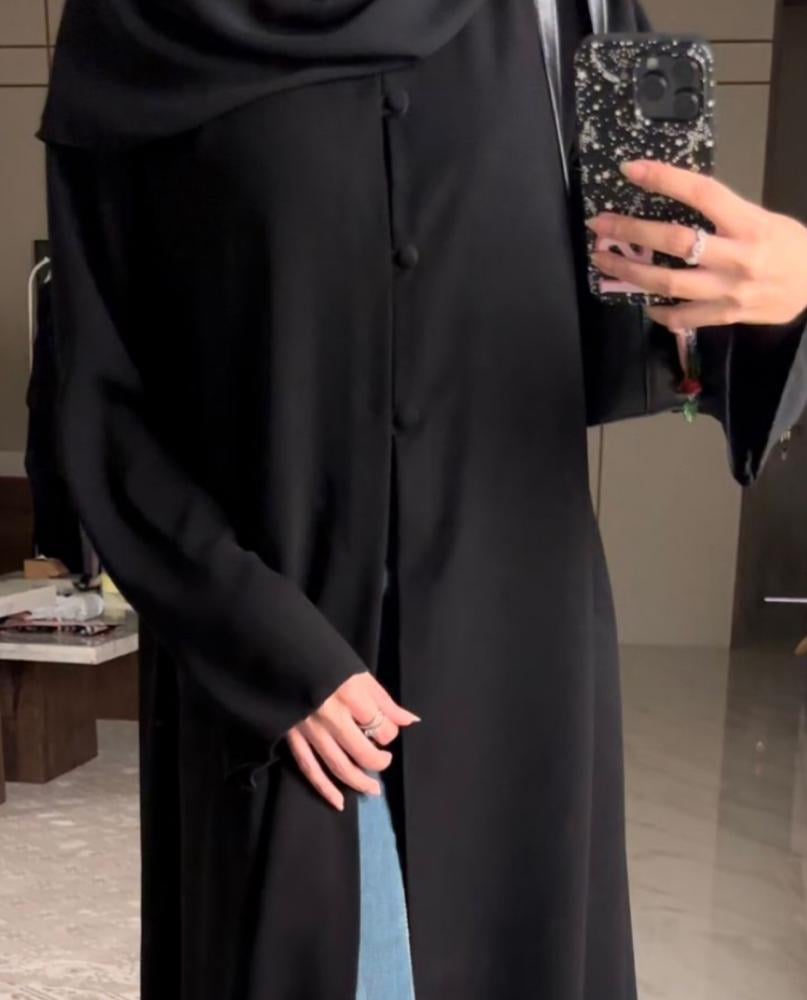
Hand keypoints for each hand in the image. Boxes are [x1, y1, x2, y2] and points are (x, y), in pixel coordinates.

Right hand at [286, 671, 420, 811]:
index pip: (381, 728)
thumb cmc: (327, 660)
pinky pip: (309, 768)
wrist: (284, 653)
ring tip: (373, 790)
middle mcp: (332, 716)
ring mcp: (310, 729)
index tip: (387, 729)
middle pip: (362, 752)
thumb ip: (385, 700)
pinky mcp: (292, 737)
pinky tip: (338, 802)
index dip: (389, 734)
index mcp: (352, 696)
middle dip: (378, 762)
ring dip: (358, 782)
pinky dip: (324, 788)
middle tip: (384, 761)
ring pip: (338, 766)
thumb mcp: (360, 674)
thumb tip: (411, 721)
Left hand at [587, 160, 806, 330]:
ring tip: (604, 263)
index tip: (630, 170)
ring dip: (631, 273)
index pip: (701, 193)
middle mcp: (738, 256)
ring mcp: (730, 290)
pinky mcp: (726, 316)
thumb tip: (676, 202)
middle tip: (600, 225)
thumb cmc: (789, 247)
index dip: (663, 179)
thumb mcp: (763, 219)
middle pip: (675, 241)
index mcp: (749, 223)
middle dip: (631, 232)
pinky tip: (644, 302)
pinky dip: (660, 311)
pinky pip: (684, 317)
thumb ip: (723, 214)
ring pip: (670, 282)